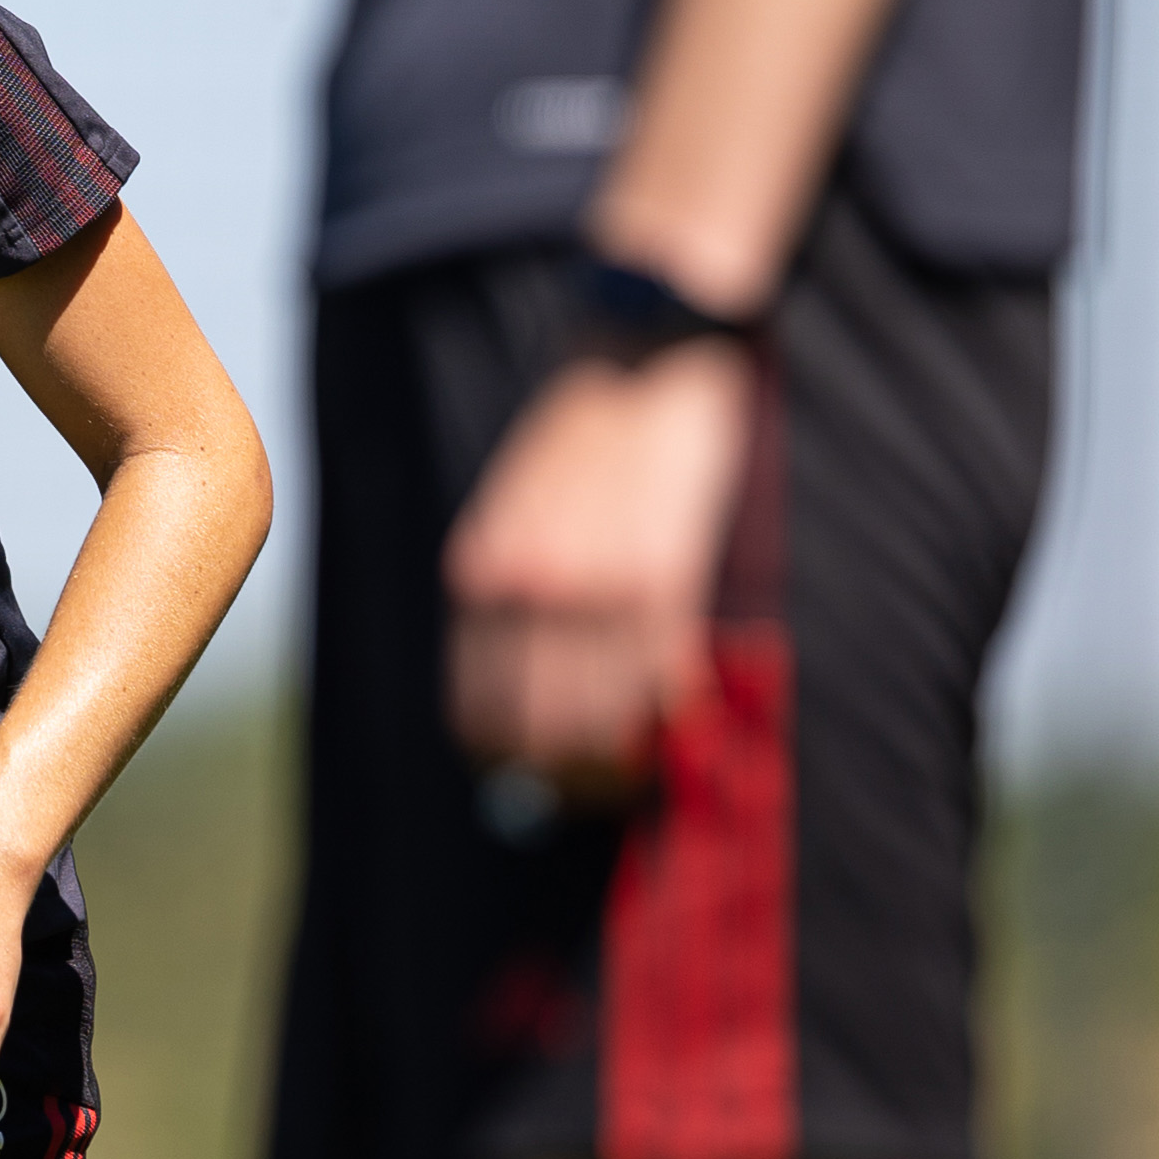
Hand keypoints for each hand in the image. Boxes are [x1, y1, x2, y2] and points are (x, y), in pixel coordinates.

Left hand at [442, 341, 751, 786]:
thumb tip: (520, 700)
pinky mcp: (665, 578)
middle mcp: (530, 588)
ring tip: (637, 772)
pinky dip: (669, 716)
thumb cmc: (584, 445)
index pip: (480, 707)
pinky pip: (660, 678)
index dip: (511, 760)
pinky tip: (678, 723)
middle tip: (598, 792)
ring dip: (620, 764)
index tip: (539, 777)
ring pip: (602, 720)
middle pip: (539, 729)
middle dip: (566, 778)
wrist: (642, 365)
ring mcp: (597, 587)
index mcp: (485, 573)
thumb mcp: (518, 515)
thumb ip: (515, 597)